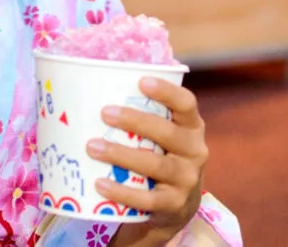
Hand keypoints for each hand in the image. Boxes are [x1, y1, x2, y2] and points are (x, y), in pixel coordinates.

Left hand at [87, 78, 208, 243]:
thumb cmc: (161, 155)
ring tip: (92, 147)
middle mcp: (195, 151)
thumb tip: (96, 85)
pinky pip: (147, 199)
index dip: (167, 91)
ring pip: (155, 165)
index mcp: (192, 126)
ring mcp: (187, 179)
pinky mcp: (174, 204)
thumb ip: (145, 115)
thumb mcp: (163, 135)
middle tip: (104, 113)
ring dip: (122, 155)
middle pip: (168, 133)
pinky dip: (122, 192)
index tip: (141, 81)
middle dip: (135, 121)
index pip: (186, 103)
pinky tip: (100, 183)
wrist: (178, 205)